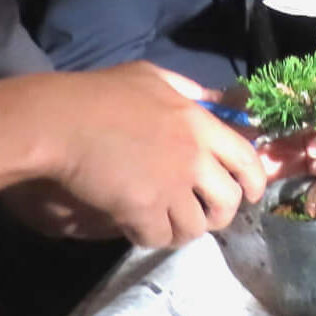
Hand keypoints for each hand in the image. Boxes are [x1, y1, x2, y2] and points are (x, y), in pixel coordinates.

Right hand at [30, 62, 315, 248]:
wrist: (59, 122)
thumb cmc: (100, 95)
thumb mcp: (152, 77)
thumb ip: (188, 90)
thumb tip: (215, 100)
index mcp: (200, 124)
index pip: (247, 160)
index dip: (255, 182)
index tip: (252, 195)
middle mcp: (194, 158)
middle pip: (228, 201)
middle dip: (220, 214)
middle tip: (204, 215)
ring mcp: (170, 187)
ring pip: (195, 227)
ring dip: (184, 230)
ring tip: (169, 224)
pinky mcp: (143, 210)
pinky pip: (161, 237)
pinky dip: (152, 237)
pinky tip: (139, 228)